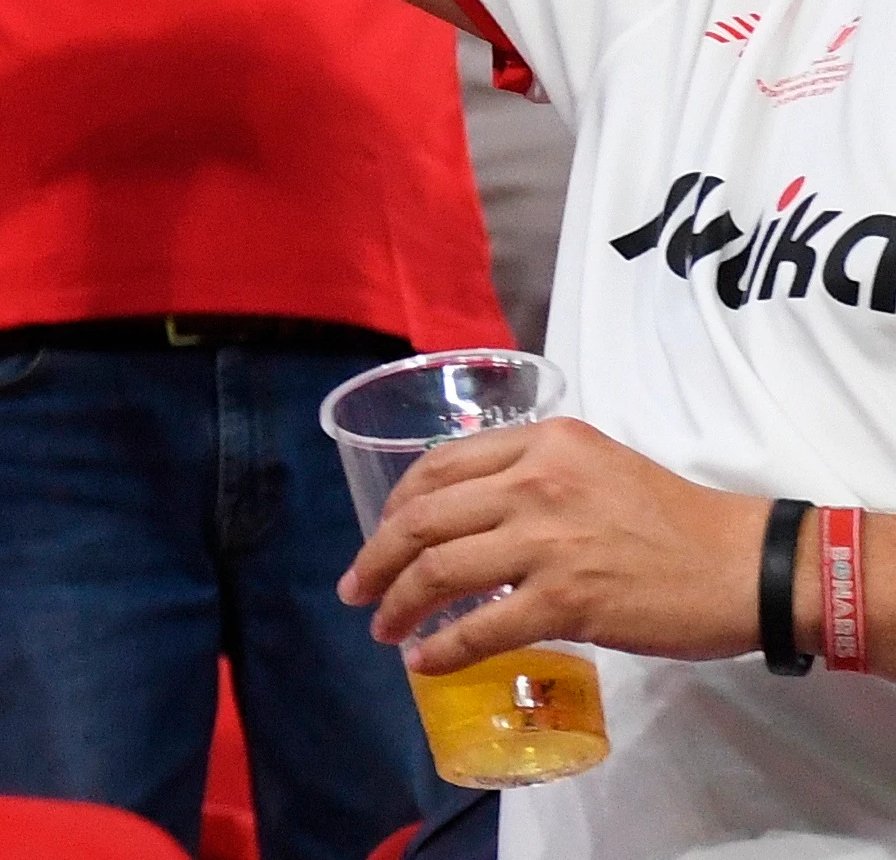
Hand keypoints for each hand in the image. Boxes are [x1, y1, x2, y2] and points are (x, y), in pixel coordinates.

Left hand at [336, 417, 777, 669]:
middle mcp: (535, 482)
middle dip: (375, 558)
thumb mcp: (597, 467)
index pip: (437, 467)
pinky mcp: (567, 600)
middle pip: (422, 519)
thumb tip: (472, 517)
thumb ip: (534, 478)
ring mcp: (547, 541)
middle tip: (355, 588)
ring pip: (438, 571)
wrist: (749, 565)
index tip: (381, 536)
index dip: (394, 506)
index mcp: (541, 443)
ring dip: (396, 603)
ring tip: (382, 627)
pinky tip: (425, 660)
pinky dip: (441, 647)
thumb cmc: (678, 520)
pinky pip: (481, 628)